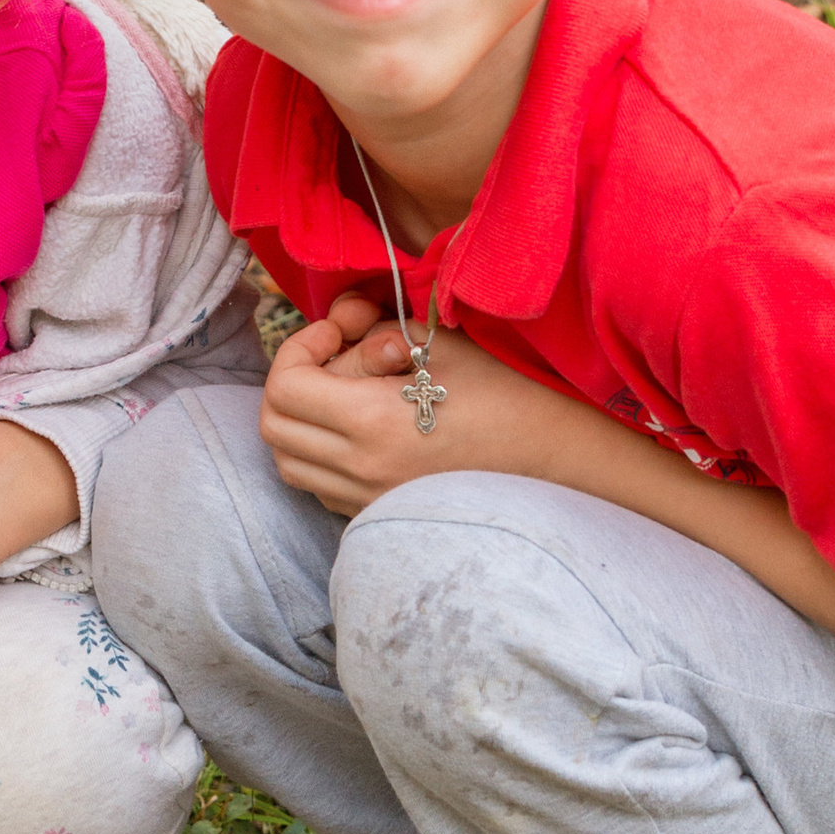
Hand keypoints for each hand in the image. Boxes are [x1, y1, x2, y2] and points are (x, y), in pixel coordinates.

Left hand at [263, 301, 632, 515]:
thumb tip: (346, 319)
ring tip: (345, 390)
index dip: (300, 345)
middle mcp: (360, 471)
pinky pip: (320, 485)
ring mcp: (367, 500)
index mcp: (371, 424)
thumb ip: (378, 329)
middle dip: (292, 378)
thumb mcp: (442, 346)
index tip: (339, 328)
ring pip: (289, 463)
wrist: (561, 460)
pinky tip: (363, 426)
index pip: (285, 386)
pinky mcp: (379, 515)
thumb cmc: (509, 394)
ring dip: (300, 419)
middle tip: (336, 354)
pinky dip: (321, 452)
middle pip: (273, 427)